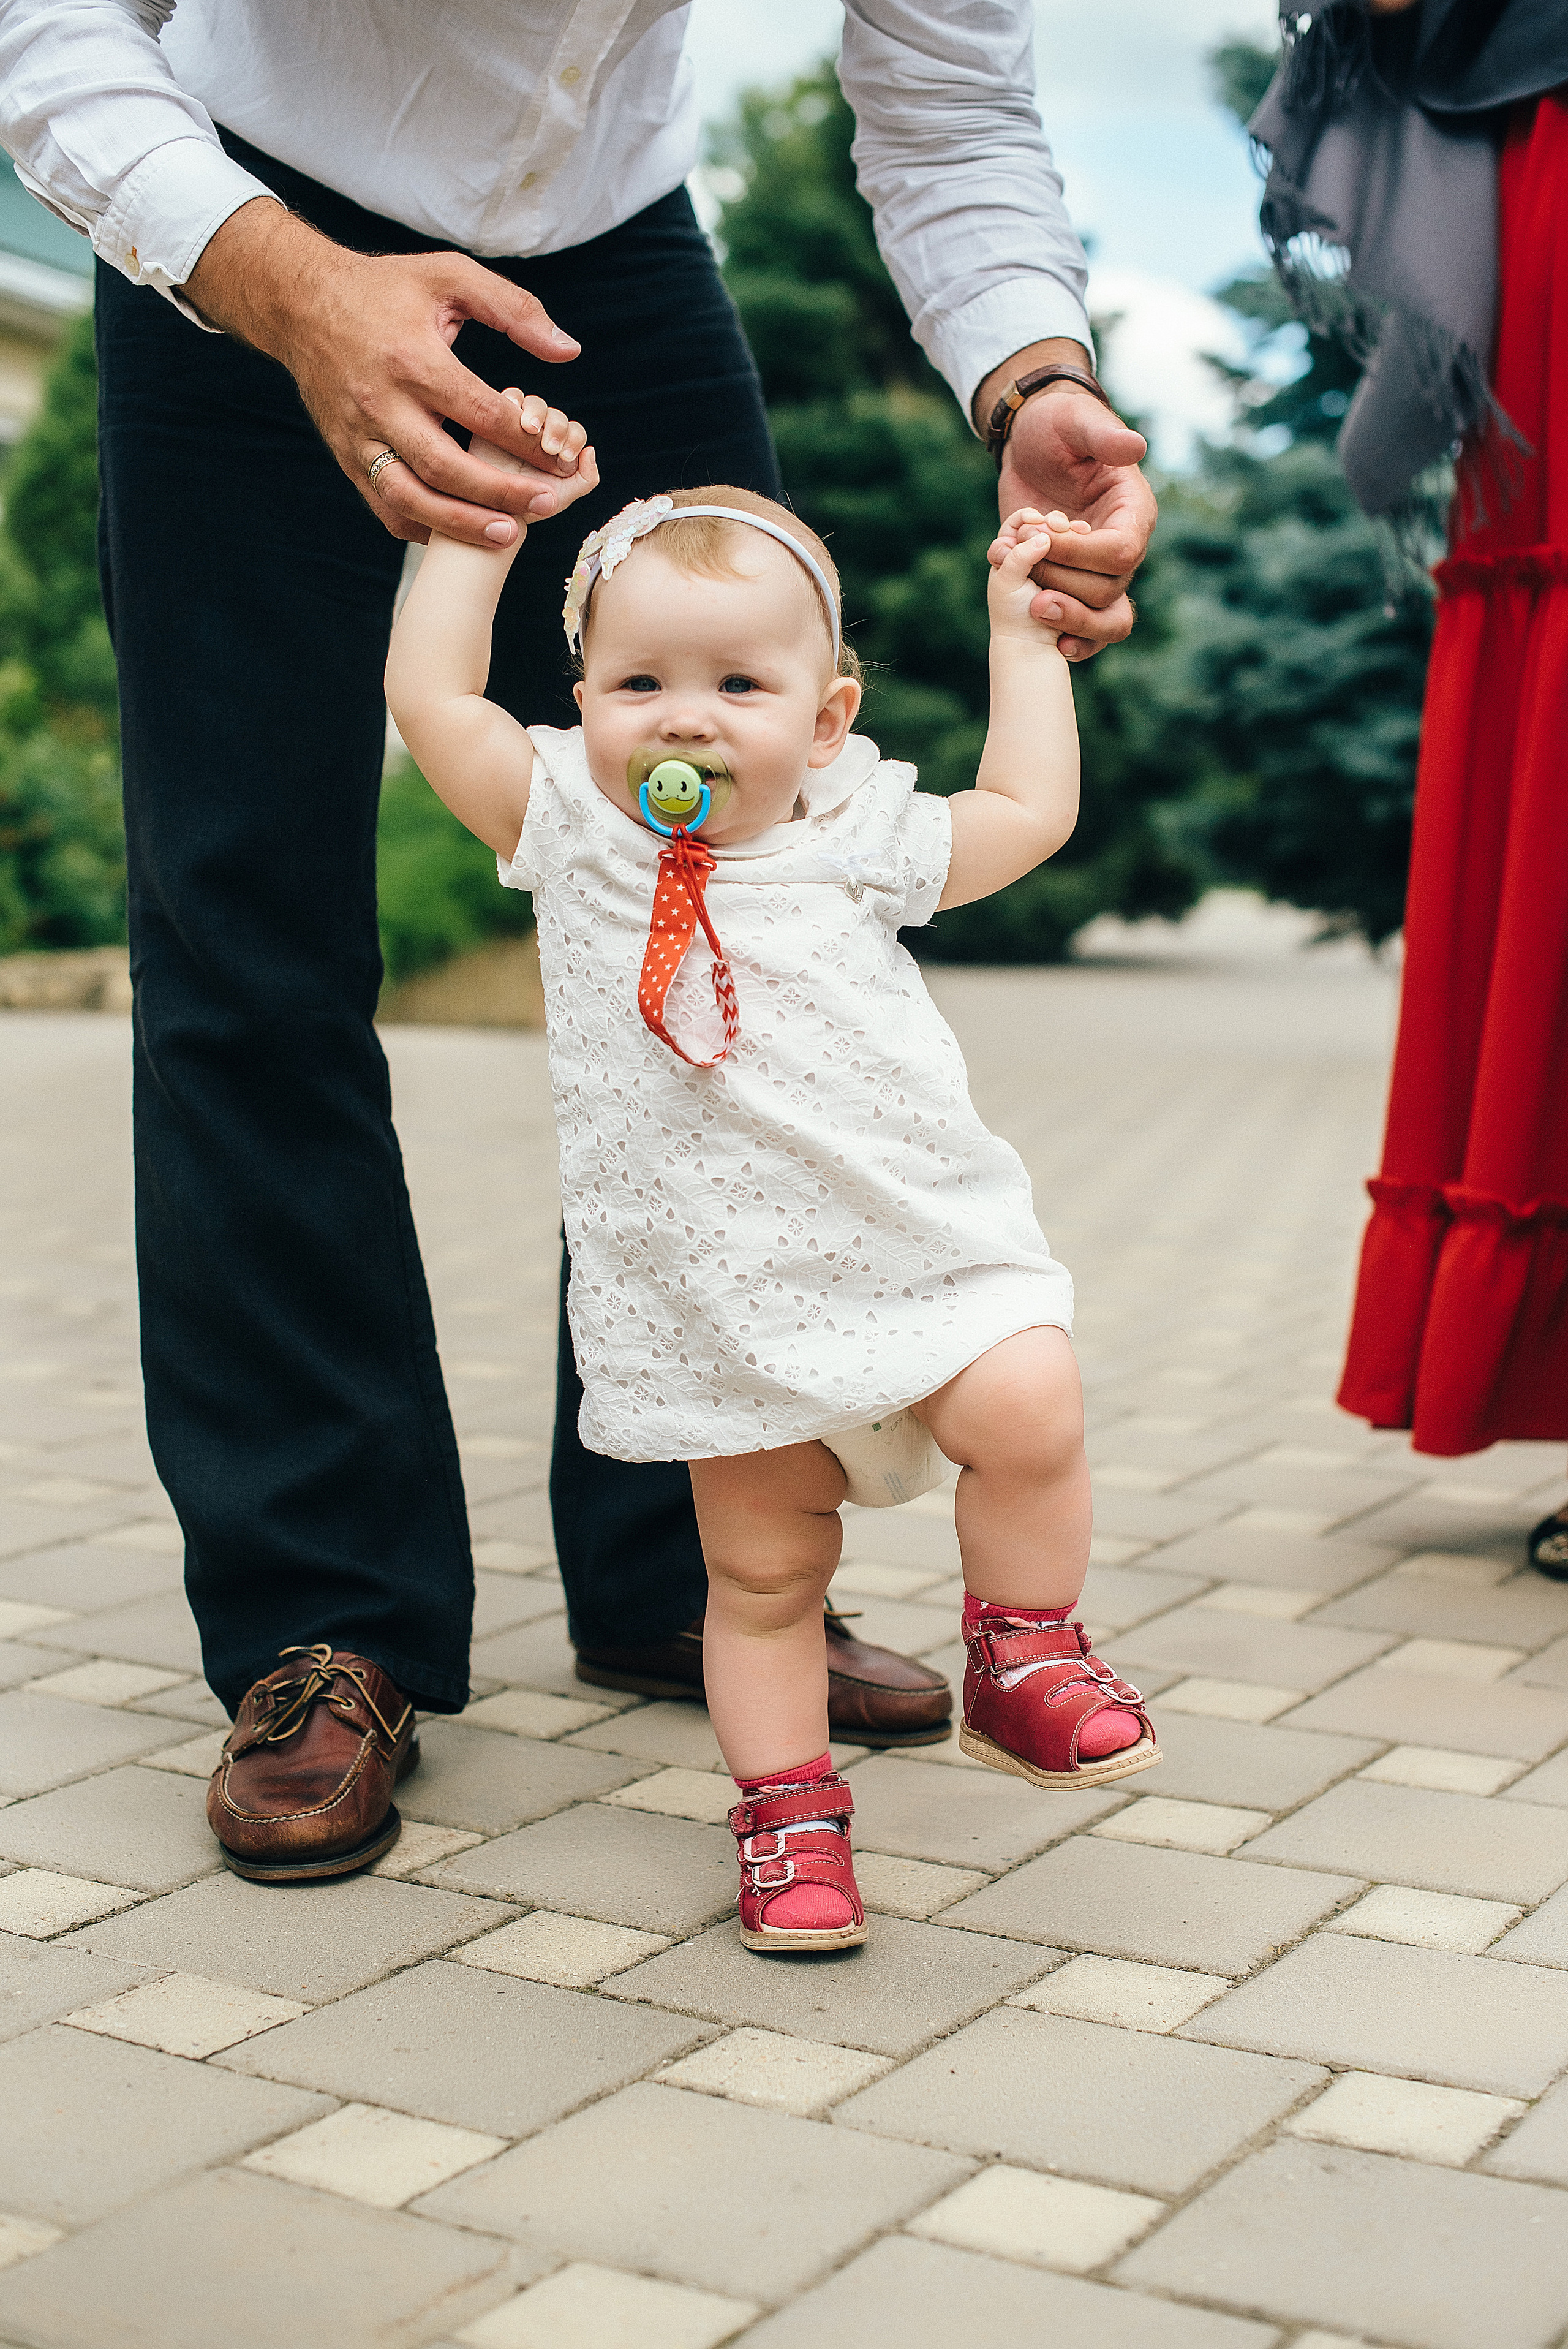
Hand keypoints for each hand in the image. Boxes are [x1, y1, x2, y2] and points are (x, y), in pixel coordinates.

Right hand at [185, 199, 583, 547]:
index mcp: (411, 357)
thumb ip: (513, 309)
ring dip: (460, 523)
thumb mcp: (449, 276)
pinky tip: (457, 532)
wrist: (301, 302)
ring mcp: (359, 435)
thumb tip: (569, 351)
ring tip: (507, 535)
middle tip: (546, 505)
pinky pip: (382, 504)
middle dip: (499, 492)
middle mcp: (381, 402)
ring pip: (409, 496)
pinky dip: (420, 525)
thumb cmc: (385, 289)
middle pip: (445, 465)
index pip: (480, 411)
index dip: (525, 441)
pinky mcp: (346, 454)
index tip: (562, 457)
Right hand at [469, 388, 599, 518]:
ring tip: (530, 428)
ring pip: (535, 405)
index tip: (564, 456)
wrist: (489, 508)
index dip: (573, 439)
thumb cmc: (526, 506)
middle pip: (556, 416)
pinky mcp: (497, 418)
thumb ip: (585, 479)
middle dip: (557, 428)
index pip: (574, 433)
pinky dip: (513, 399)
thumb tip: (591, 451)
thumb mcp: (561, 498)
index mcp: (559, 451)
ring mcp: (519, 425)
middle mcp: (542, 436)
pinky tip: (512, 412)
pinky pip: (510, 398)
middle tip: (549, 448)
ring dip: (536, 412)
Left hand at [998, 393, 1155, 662]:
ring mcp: (1099, 570)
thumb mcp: (1074, 421)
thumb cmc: (1056, 426)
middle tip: (1017, 558)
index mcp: (1132, 511)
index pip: (1120, 552)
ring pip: (1098, 616)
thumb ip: (1102, 436)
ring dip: (1057, 610)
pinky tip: (1047, 639)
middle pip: (1106, 590)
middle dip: (1059, 581)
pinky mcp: (1075, 583)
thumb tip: (1136, 447)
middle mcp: (1123, 546)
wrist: (1030, 445)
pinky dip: (1069, 637)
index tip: (1041, 539)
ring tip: (1020, 592)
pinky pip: (1086, 627)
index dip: (1080, 555)